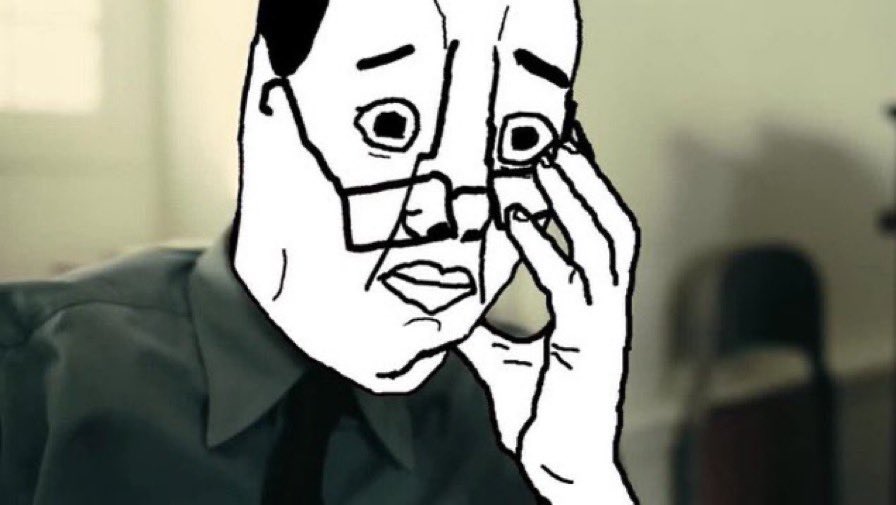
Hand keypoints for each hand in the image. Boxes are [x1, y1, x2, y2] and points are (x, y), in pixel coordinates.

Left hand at [458, 124, 639, 503]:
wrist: (562, 465)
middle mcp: (605, 305)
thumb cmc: (542, 413)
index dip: (576, 187)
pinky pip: (570, 283)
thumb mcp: (502, 359)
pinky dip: (542, 245)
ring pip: (603, 241)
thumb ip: (482, 326)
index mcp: (589, 304)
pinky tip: (514, 216)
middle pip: (608, 221)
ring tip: (542, 155)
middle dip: (583, 173)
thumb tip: (448, 305)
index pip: (590, 231)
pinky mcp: (592, 344)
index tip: (552, 146)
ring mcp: (604, 322)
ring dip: (574, 194)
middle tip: (554, 129)